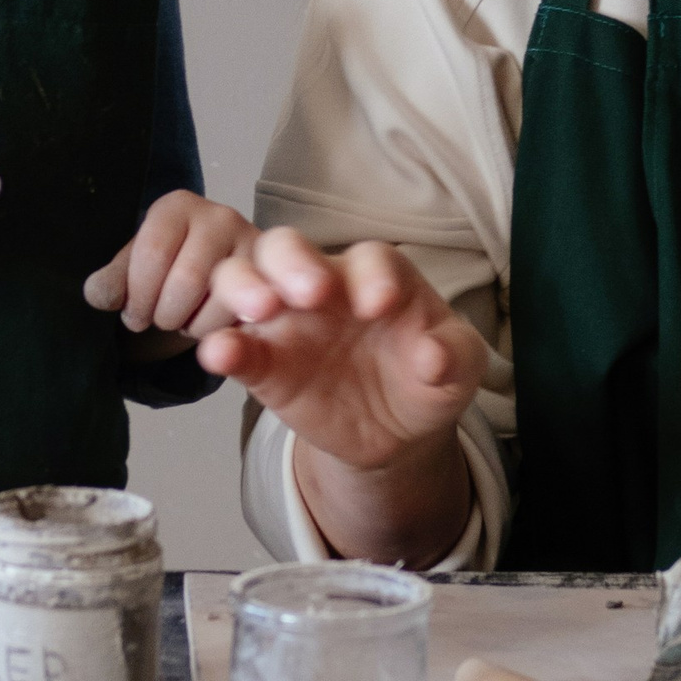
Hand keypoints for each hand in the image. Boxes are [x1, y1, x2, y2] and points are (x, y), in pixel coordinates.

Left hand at [85, 194, 258, 339]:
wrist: (216, 275)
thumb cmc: (168, 269)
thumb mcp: (134, 271)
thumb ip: (112, 281)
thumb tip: (98, 294)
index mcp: (176, 207)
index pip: (152, 252)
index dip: (137, 295)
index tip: (132, 314)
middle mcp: (219, 216)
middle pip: (186, 280)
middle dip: (164, 313)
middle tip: (158, 319)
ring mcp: (251, 244)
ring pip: (217, 300)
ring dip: (190, 324)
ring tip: (183, 317)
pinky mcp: (269, 279)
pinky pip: (241, 315)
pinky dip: (216, 330)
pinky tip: (206, 320)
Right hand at [195, 229, 487, 470]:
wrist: (399, 432)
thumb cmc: (430, 379)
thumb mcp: (460, 369)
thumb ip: (454, 356)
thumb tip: (433, 357)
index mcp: (378, 275)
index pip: (370, 259)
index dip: (372, 275)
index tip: (380, 306)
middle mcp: (323, 286)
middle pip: (289, 248)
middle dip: (293, 261)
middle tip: (310, 292)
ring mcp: (287, 322)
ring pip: (244, 279)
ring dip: (245, 286)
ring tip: (258, 310)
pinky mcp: (264, 364)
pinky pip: (235, 346)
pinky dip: (222, 346)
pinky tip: (220, 354)